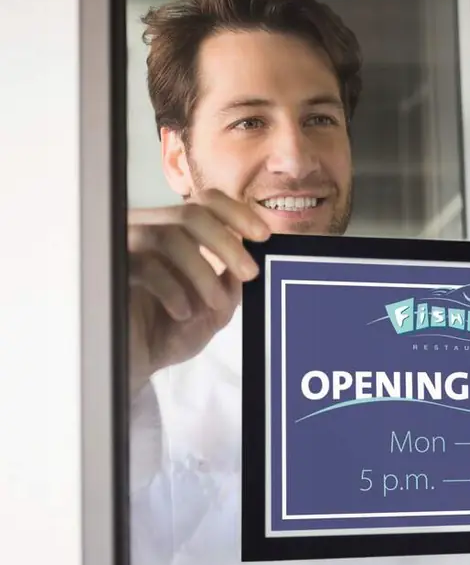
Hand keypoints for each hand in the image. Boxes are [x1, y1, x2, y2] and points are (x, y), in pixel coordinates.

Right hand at [127, 190, 270, 393]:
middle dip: (227, 244)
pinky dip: (173, 290)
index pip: (205, 202)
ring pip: (169, 236)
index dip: (236, 213)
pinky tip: (182, 314)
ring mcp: (127, 247)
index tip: (263, 236)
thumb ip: (231, 285)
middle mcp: (151, 231)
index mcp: (178, 234)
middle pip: (190, 213)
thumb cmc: (169, 331)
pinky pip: (146, 265)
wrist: (135, 362)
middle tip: (249, 273)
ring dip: (203, 272)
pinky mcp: (111, 268)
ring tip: (216, 304)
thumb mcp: (214, 309)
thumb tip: (245, 262)